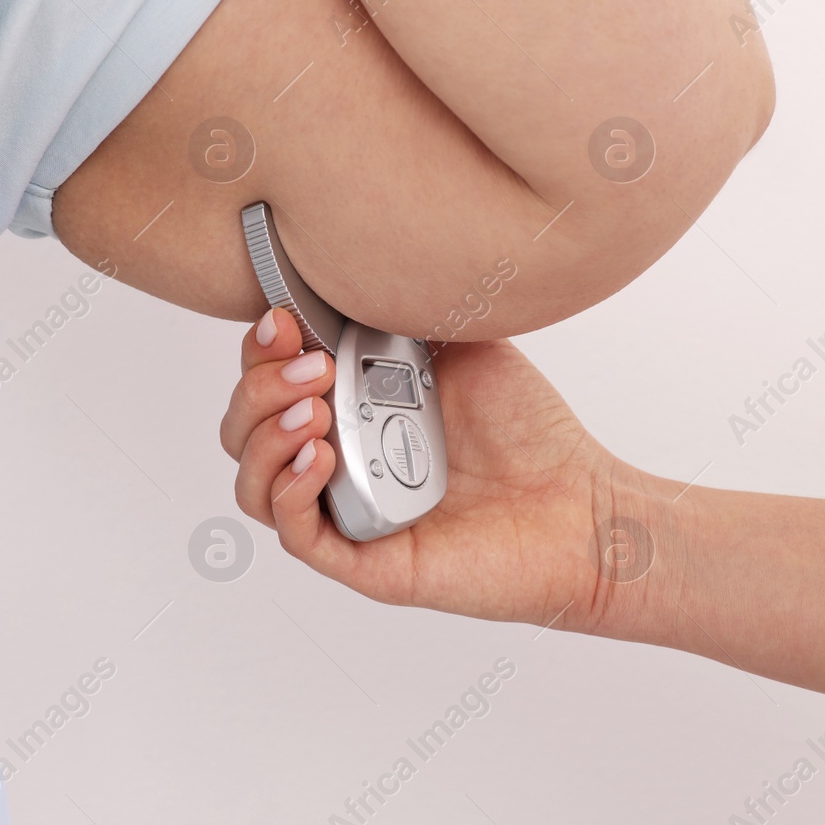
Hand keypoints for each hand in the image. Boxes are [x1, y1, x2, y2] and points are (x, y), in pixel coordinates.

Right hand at [220, 309, 629, 632]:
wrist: (580, 502)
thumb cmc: (528, 432)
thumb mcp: (464, 346)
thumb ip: (407, 311)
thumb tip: (360, 264)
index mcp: (348, 409)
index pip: (267, 380)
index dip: (260, 350)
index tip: (283, 318)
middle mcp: (335, 459)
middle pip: (244, 429)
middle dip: (260, 388)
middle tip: (312, 365)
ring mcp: (345, 510)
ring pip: (254, 485)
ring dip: (266, 438)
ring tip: (314, 409)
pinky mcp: (365, 560)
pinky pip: (298, 535)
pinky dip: (292, 492)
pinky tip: (323, 457)